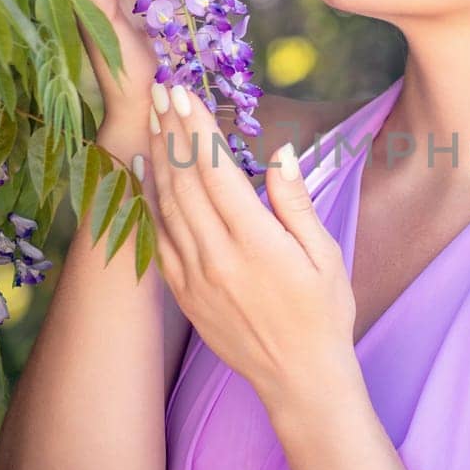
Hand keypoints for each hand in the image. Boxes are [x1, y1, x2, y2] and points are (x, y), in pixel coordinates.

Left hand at [145, 81, 359, 414]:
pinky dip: (147, 199)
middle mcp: (218, 258)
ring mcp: (195, 278)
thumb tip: (280, 153)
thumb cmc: (324, 314)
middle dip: (172, 130)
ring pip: (166, 205)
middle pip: (184, 180)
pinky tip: (144, 169)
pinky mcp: (183, 294)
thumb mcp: (325, 256)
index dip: (197, 127)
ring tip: (154, 117)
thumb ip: (296, 203)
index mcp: (257, 244)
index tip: (184, 92)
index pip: (216, 170)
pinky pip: (156, 237)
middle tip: (161, 90)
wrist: (299, 380)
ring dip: (158, 156)